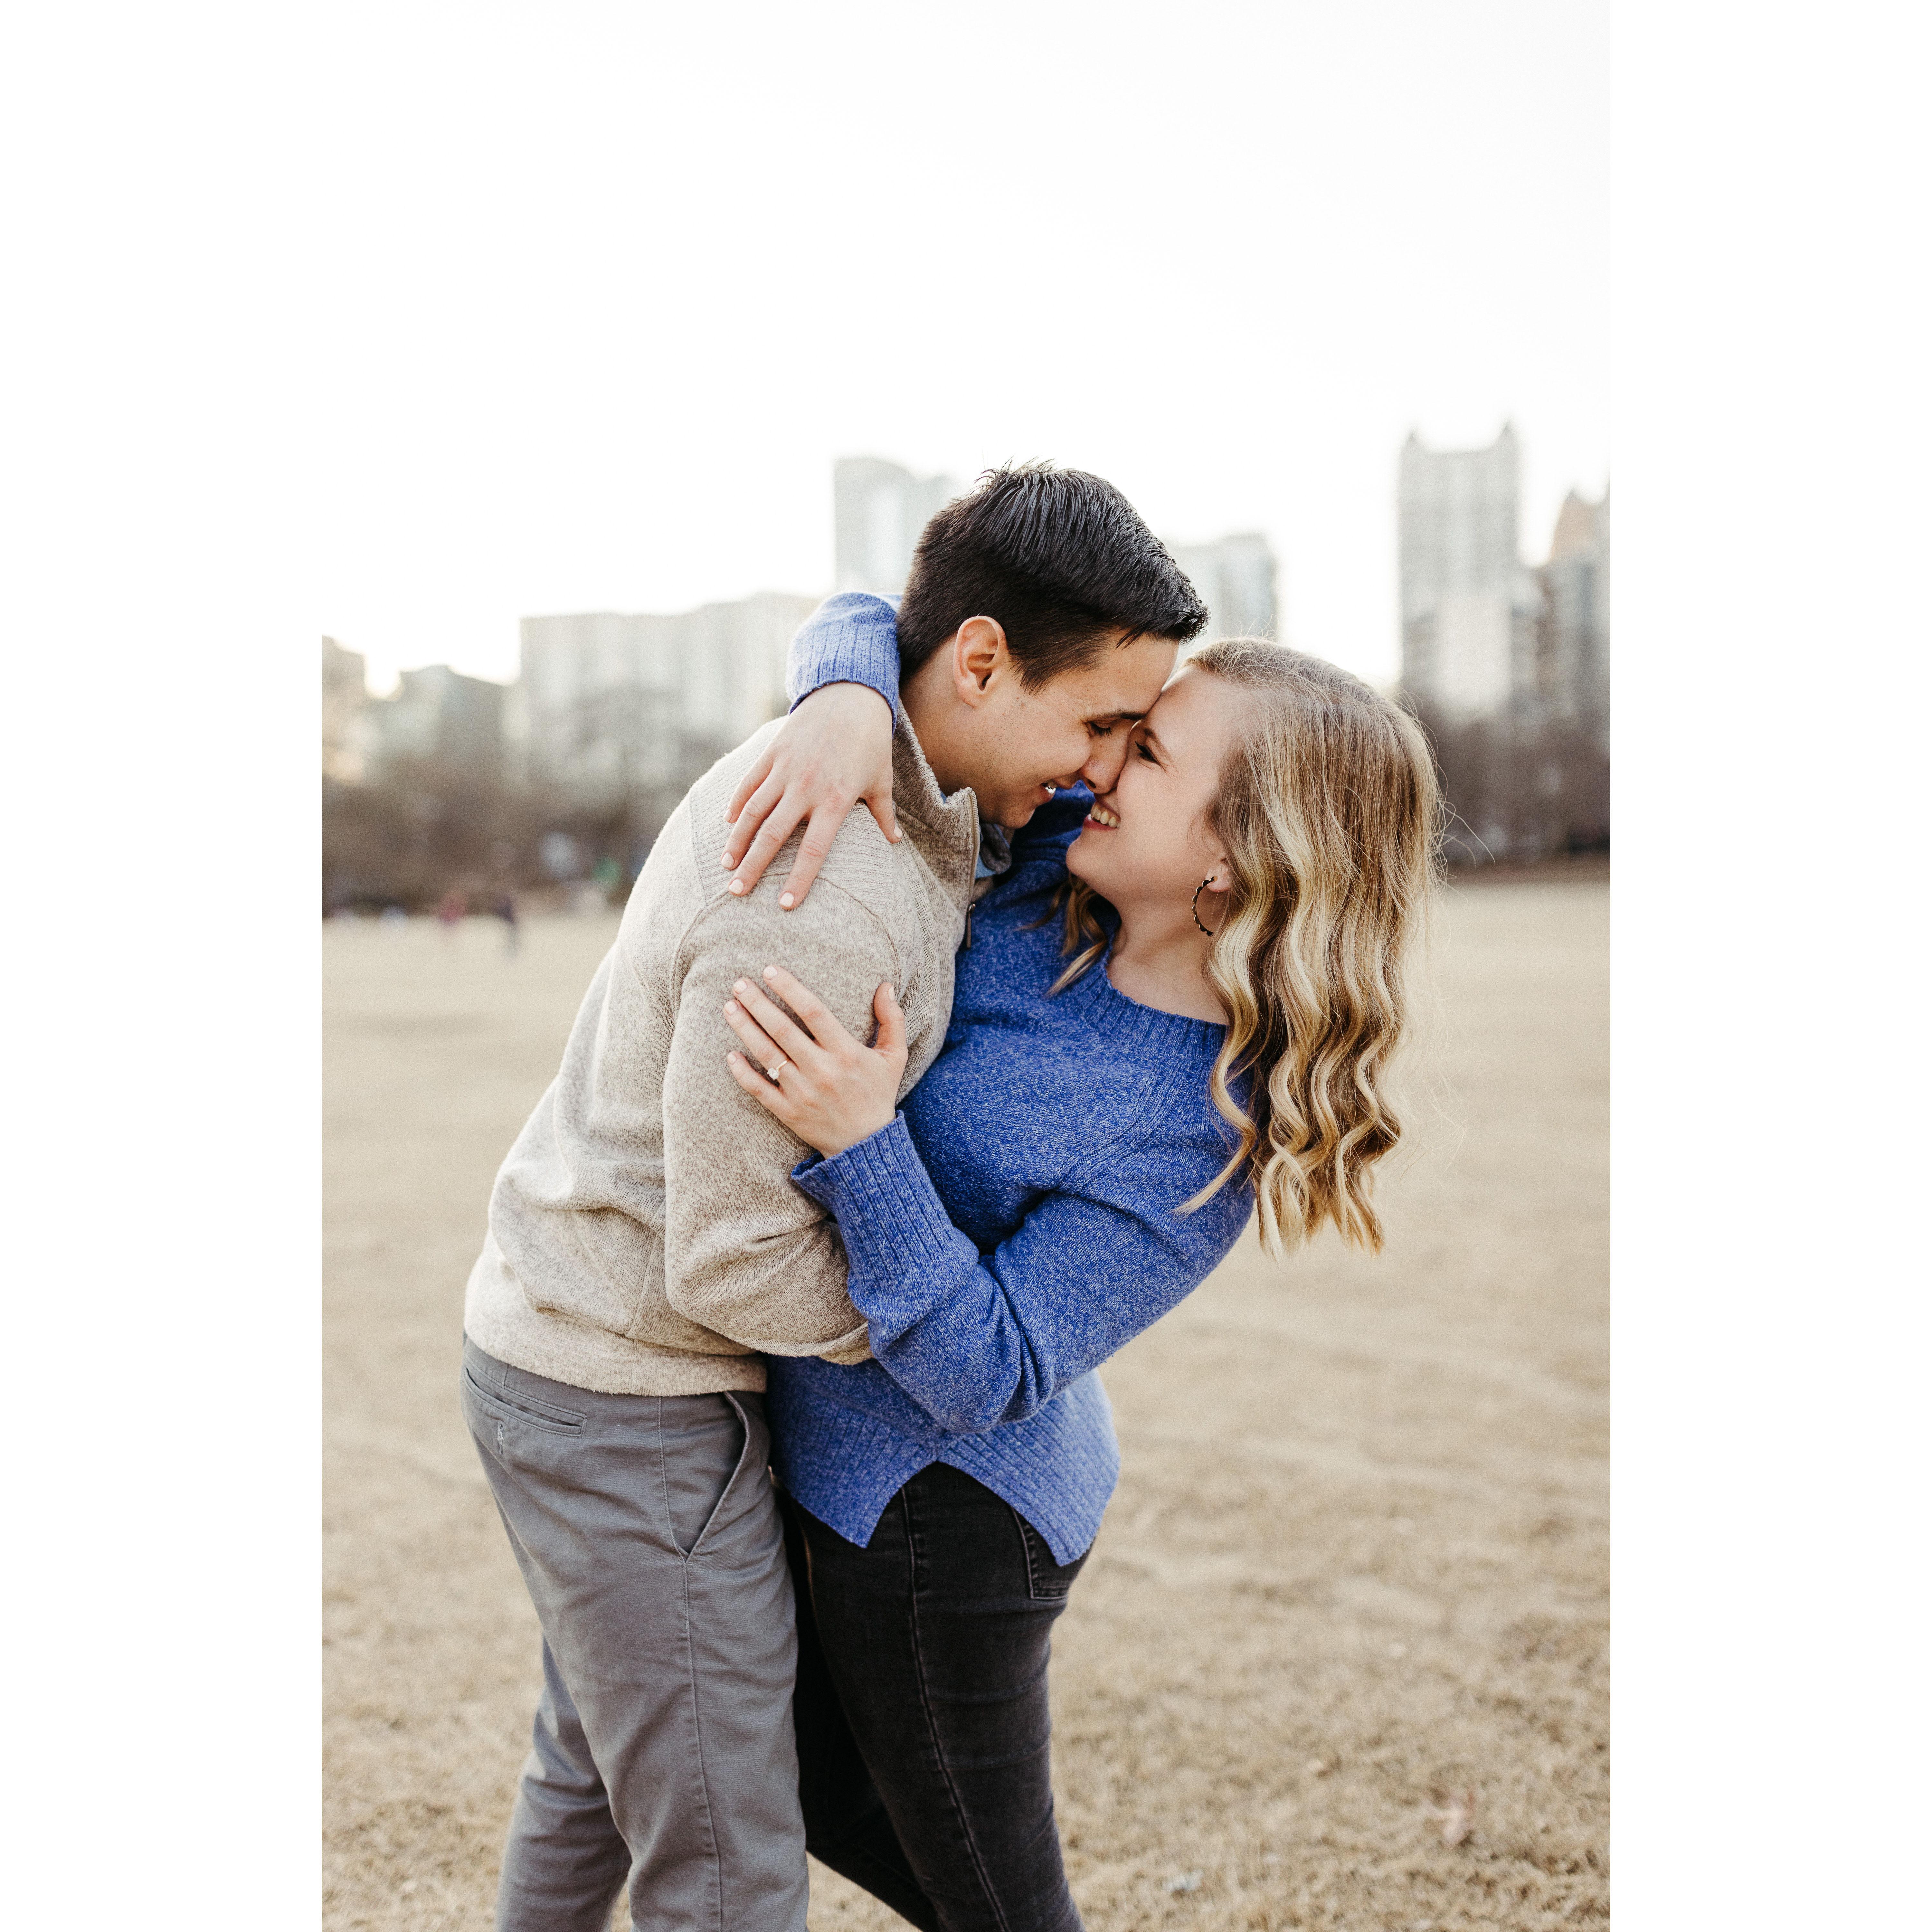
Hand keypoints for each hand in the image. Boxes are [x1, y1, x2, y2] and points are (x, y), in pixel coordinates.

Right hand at [722, 684, 898, 908]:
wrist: (850, 694)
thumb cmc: (870, 741)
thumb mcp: (881, 779)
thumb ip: (882, 814)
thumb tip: (894, 843)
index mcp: (835, 799)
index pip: (814, 849)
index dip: (799, 879)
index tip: (785, 904)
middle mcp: (806, 787)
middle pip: (773, 835)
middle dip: (753, 867)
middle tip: (736, 893)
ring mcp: (785, 768)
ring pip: (754, 810)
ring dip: (737, 840)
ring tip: (725, 865)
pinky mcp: (772, 752)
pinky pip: (749, 783)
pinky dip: (737, 804)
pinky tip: (727, 824)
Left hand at [722, 965, 906, 1157]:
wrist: (866, 1144)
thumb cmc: (878, 1093)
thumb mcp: (894, 1057)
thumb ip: (892, 1020)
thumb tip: (885, 985)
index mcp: (846, 1053)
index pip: (813, 1012)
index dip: (790, 989)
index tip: (770, 970)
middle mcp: (822, 1071)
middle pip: (782, 1030)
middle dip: (757, 1003)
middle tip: (739, 983)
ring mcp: (802, 1093)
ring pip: (767, 1055)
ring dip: (745, 1028)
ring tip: (729, 1007)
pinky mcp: (788, 1112)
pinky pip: (759, 1089)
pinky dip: (742, 1073)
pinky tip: (730, 1054)